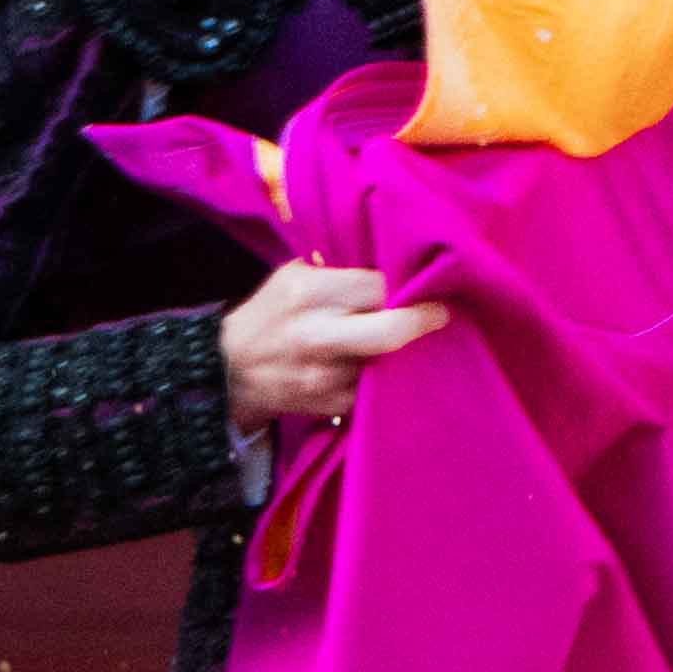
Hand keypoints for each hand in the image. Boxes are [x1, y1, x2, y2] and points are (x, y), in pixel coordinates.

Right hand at [220, 262, 446, 431]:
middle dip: (423, 320)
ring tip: (418, 338)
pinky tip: (393, 366)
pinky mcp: (333, 405)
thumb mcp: (292, 276)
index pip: (375, 285)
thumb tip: (391, 266)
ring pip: (389, 363)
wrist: (231, 370)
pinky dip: (390, 378)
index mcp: (308, 294)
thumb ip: (338, 272)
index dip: (403, 285)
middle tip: (442, 315)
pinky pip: (377, 389)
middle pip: (391, 330)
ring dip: (409, 352)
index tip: (423, 283)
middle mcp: (318, 336)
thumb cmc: (269, 314)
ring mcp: (327, 376)